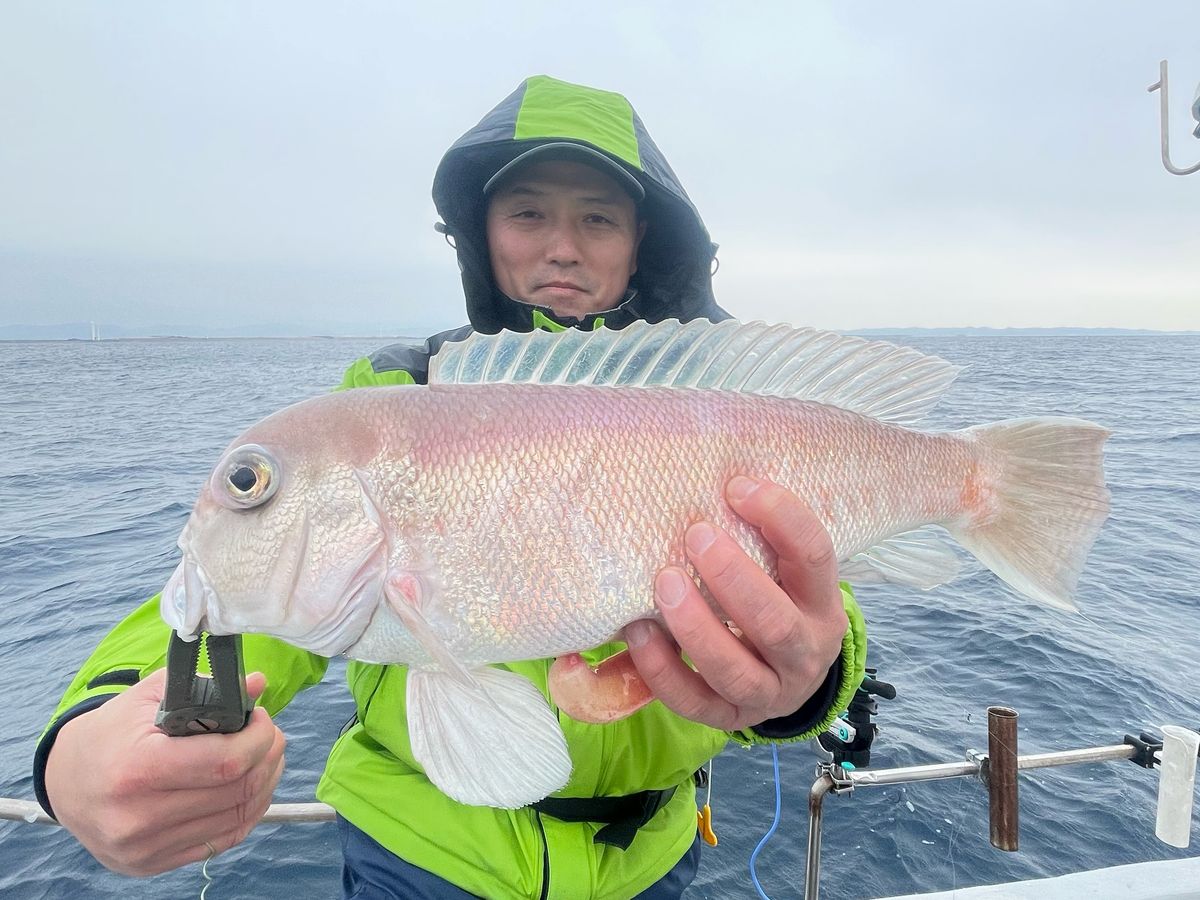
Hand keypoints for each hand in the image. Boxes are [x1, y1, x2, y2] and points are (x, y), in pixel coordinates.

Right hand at [44, 668, 285, 875]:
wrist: (66, 782)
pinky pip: (224, 840)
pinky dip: (248, 811)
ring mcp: (146, 847)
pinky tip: (250, 787)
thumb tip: (257, 684)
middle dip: (267, 756)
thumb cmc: (111, 733)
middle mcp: (139, 816)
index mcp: (136, 769)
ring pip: (238, 817)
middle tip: (269, 735)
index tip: (261, 719)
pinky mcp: (152, 864)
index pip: (225, 762)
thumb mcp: (148, 697)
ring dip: (265, 783)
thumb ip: (204, 686)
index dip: (258, 738)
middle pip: (237, 790)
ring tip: (265, 757)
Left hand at [624, 475, 846, 730]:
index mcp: (821, 603)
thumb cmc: (774, 602)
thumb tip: (698, 473)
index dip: (782, 517)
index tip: (737, 486)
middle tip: (695, 534)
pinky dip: (662, 671)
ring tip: (664, 583)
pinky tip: (638, 633)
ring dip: (695, 627)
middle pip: (775, 623)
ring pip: (735, 670)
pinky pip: (695, 702)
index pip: (814, 557)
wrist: (786, 679)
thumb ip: (757, 537)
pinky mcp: (730, 719)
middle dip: (733, 578)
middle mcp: (804, 652)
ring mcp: (769, 692)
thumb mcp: (783, 572)